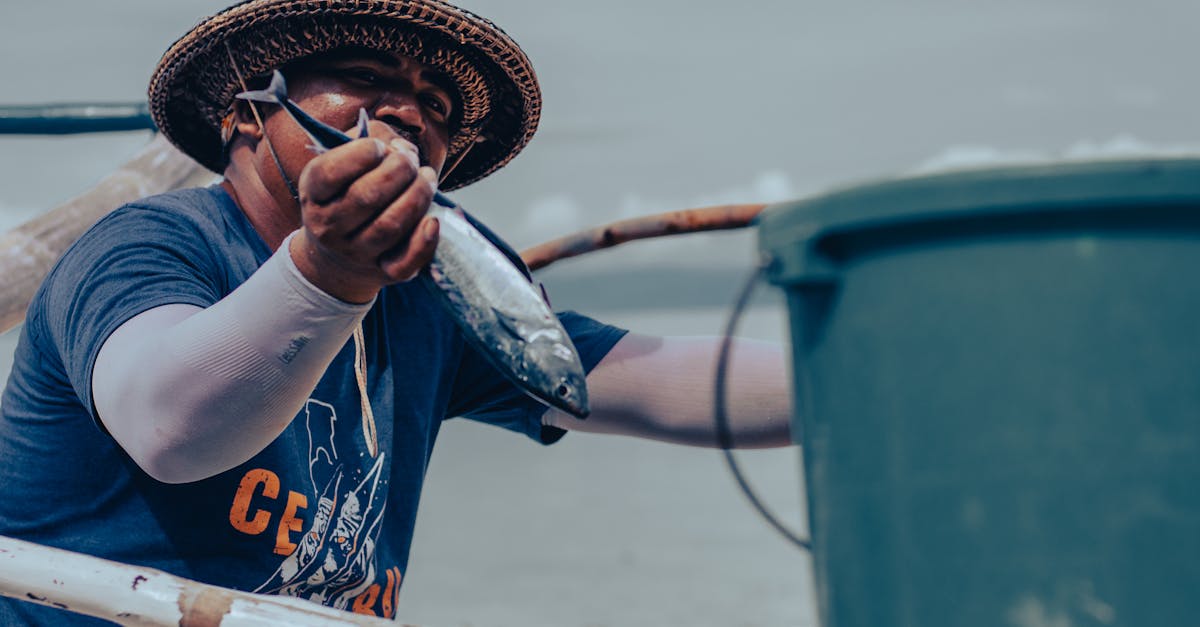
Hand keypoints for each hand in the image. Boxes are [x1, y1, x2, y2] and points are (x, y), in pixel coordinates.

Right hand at [290, 136, 438, 302]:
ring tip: (427, 178)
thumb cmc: (346, 196)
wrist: (335, 259)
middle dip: (398, 169)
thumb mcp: (341, 167)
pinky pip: (405, 262)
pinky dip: (424, 241)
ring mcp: (356, 252)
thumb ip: (370, 145)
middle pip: (366, 196)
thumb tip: (403, 148)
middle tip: (410, 160)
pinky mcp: (383, 271)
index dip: (360, 154)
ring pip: (390, 225)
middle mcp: (329, 227)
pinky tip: (433, 219)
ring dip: (417, 195)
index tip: (378, 147)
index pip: (329, 173)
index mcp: (314, 194)